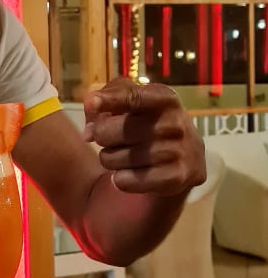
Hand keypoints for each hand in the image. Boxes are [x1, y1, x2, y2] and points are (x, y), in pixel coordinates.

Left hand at [83, 77, 205, 195]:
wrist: (189, 156)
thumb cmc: (150, 122)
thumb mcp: (136, 100)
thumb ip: (109, 97)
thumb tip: (89, 123)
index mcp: (164, 98)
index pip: (133, 97)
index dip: (109, 99)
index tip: (90, 102)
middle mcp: (174, 123)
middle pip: (110, 132)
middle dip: (101, 136)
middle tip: (111, 138)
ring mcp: (176, 151)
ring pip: (112, 159)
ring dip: (109, 159)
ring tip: (124, 155)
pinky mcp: (174, 177)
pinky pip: (124, 181)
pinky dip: (120, 179)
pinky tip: (131, 172)